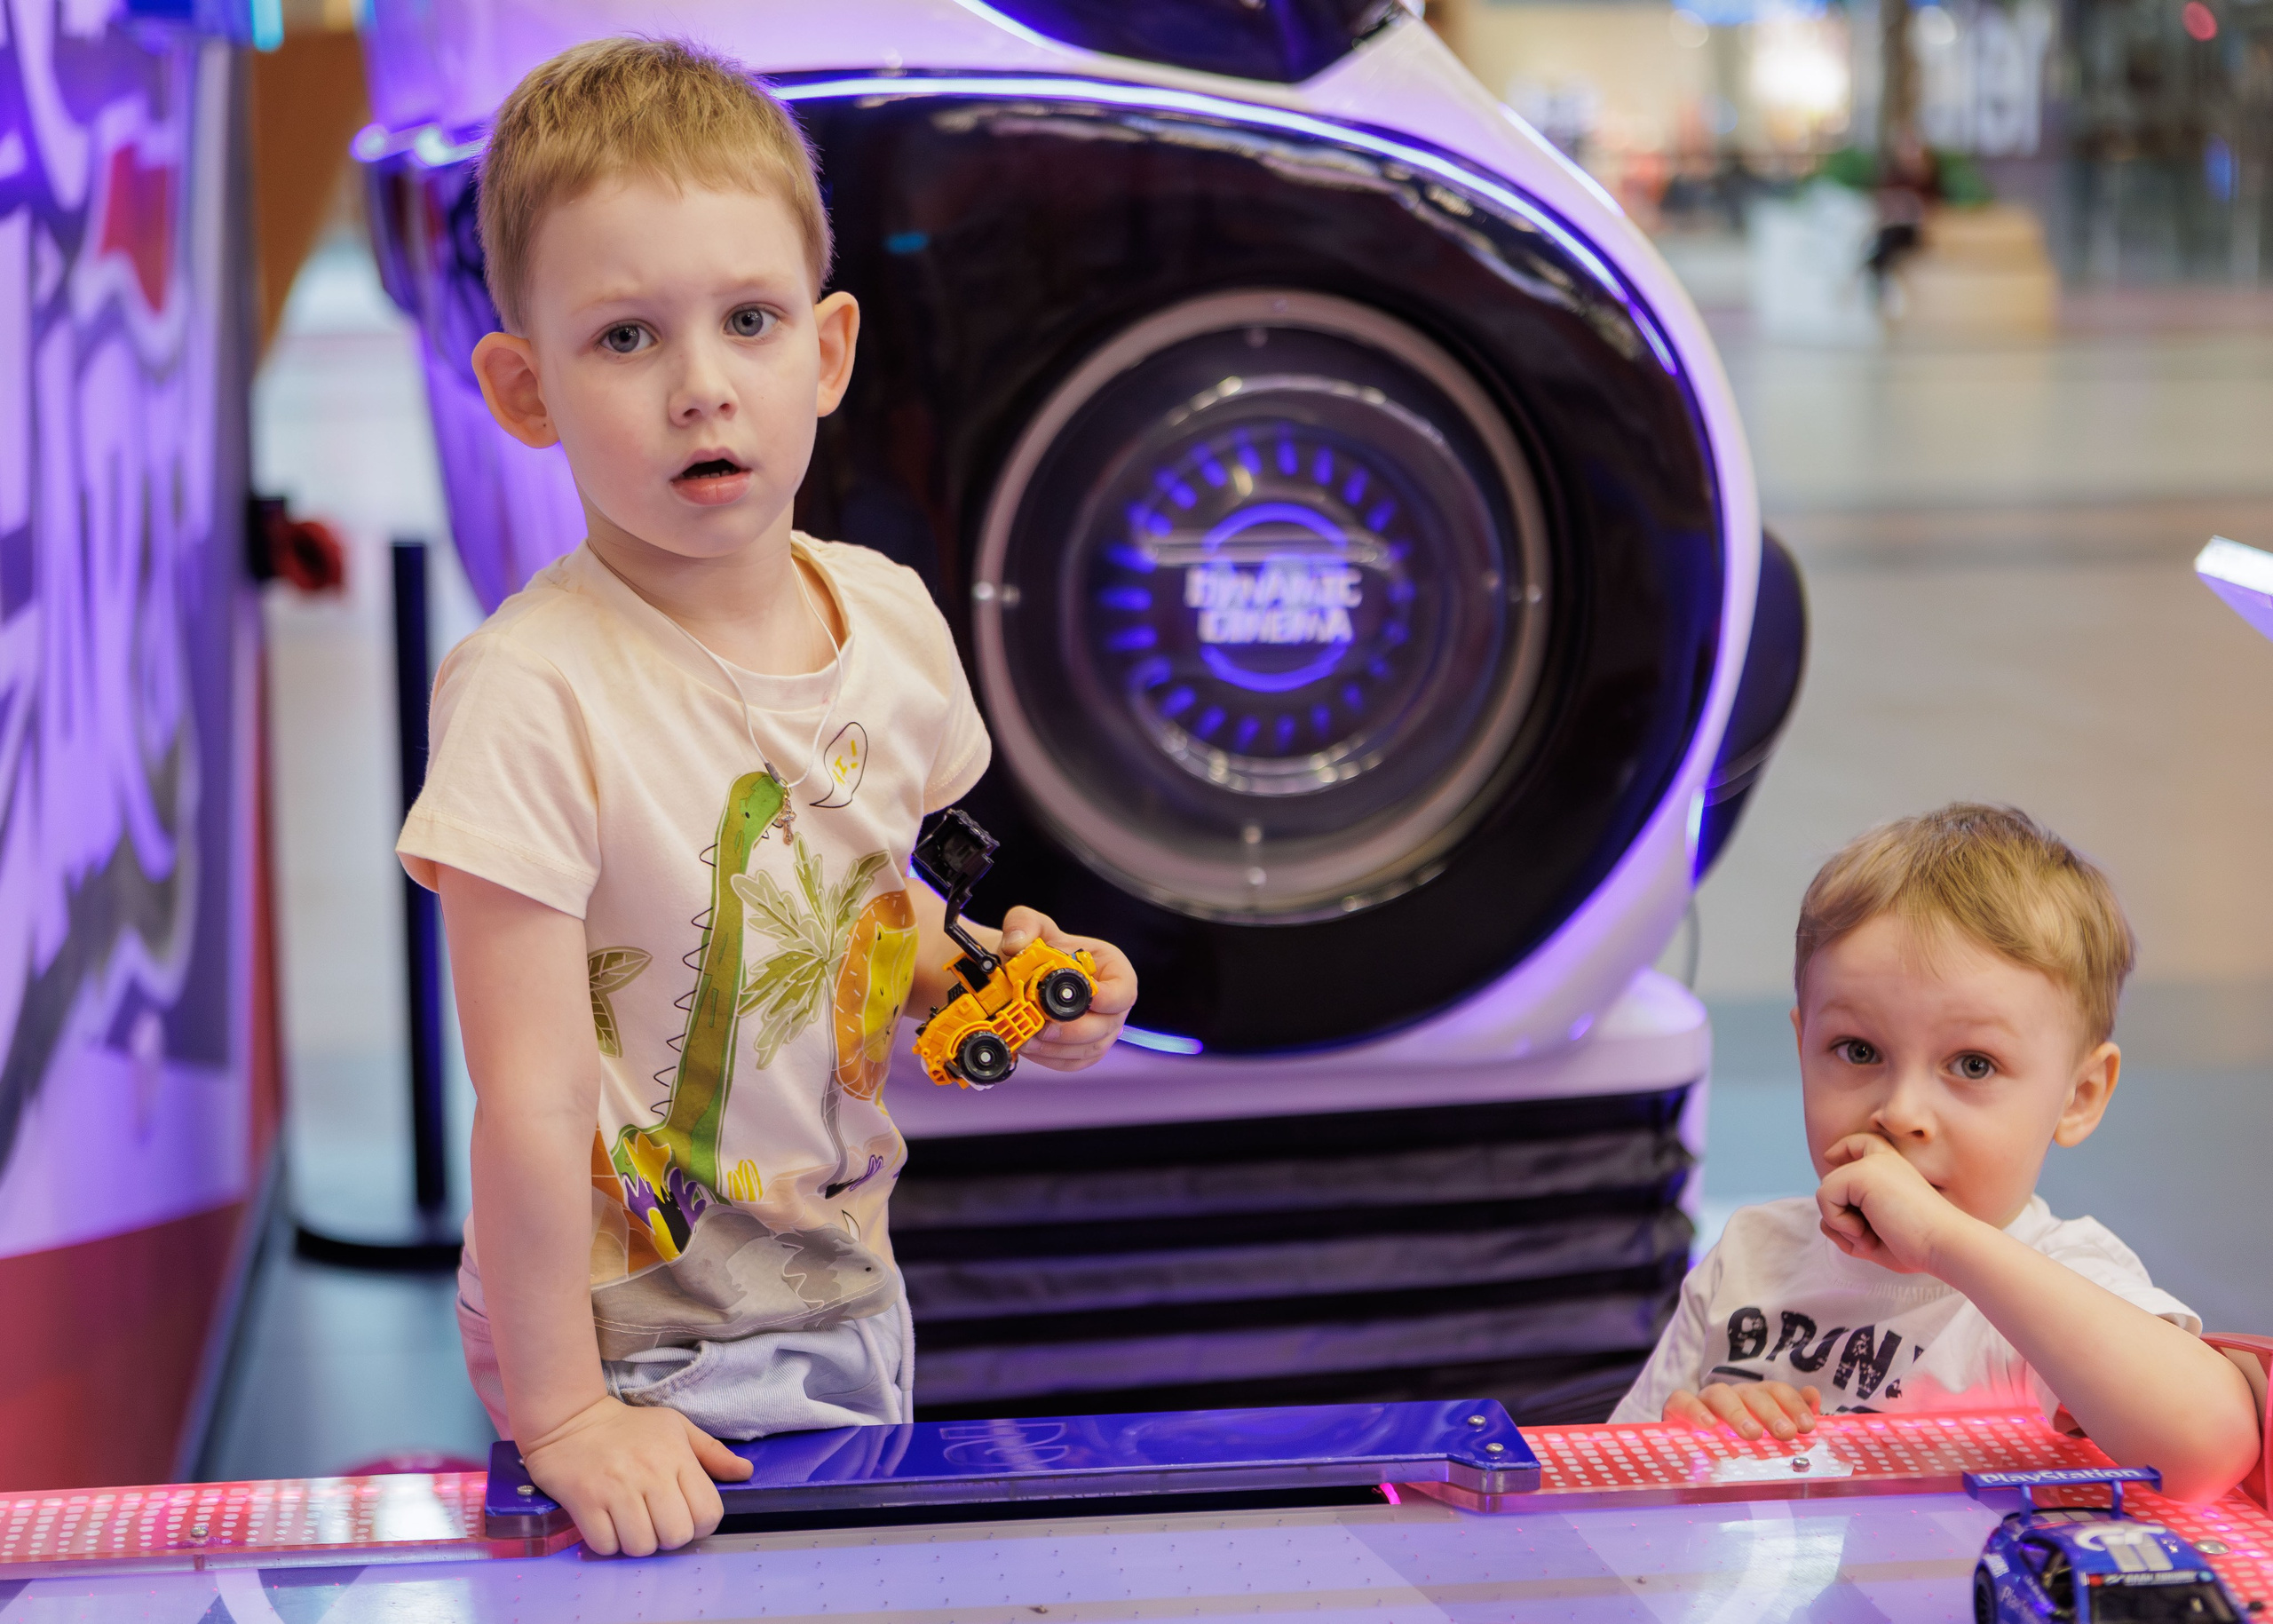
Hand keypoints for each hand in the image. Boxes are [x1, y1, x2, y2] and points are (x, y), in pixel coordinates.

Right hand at [520, 1395, 753, 1556]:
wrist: (569, 1421)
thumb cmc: (629, 1427)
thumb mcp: (676, 1427)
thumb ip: (712, 1453)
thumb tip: (744, 1473)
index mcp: (677, 1456)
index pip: (708, 1512)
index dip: (701, 1524)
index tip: (686, 1516)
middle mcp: (650, 1473)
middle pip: (676, 1535)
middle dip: (669, 1537)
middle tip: (657, 1523)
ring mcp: (616, 1489)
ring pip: (641, 1545)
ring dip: (638, 1543)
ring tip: (631, 1523)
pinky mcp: (585, 1502)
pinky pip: (606, 1545)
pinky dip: (608, 1543)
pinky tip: (607, 1524)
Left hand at [999, 906, 1135, 1070]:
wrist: (1022, 974)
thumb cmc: (1038, 951)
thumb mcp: (1031, 926)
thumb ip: (1023, 922)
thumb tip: (1017, 944)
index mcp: (1112, 970)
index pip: (1125, 990)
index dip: (1110, 998)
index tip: (1090, 998)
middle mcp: (1112, 1004)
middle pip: (1106, 1026)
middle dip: (1073, 1031)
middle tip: (1043, 1027)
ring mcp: (1099, 1031)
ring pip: (1089, 1049)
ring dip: (1057, 1048)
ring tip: (1027, 1038)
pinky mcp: (1081, 1051)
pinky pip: (1072, 1063)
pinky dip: (1050, 1058)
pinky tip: (1030, 1046)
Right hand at [1664, 1380, 1821, 1440]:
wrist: (1689, 1455)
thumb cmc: (1734, 1445)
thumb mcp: (1765, 1435)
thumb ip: (1790, 1417)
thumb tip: (1813, 1395)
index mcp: (1754, 1398)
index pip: (1776, 1391)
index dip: (1793, 1405)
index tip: (1807, 1427)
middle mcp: (1731, 1395)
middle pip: (1752, 1392)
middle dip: (1771, 1412)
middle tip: (1785, 1433)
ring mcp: (1703, 1400)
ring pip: (1721, 1393)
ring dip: (1738, 1412)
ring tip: (1752, 1434)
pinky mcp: (1676, 1410)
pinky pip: (1682, 1400)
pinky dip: (1695, 1410)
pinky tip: (1709, 1426)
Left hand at [1815, 1133, 1972, 1273]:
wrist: (1946, 1244)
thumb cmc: (1918, 1246)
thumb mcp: (1878, 1237)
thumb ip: (1852, 1227)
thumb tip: (1824, 1221)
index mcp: (1894, 1169)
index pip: (1863, 1143)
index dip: (1843, 1148)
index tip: (1830, 1158)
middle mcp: (1883, 1160)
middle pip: (1834, 1180)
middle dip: (1840, 1217)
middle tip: (1871, 1238)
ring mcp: (1872, 1164)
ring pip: (1825, 1191)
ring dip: (1841, 1224)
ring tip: (1872, 1235)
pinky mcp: (1862, 1173)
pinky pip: (1824, 1197)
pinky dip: (1838, 1222)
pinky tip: (1866, 1232)